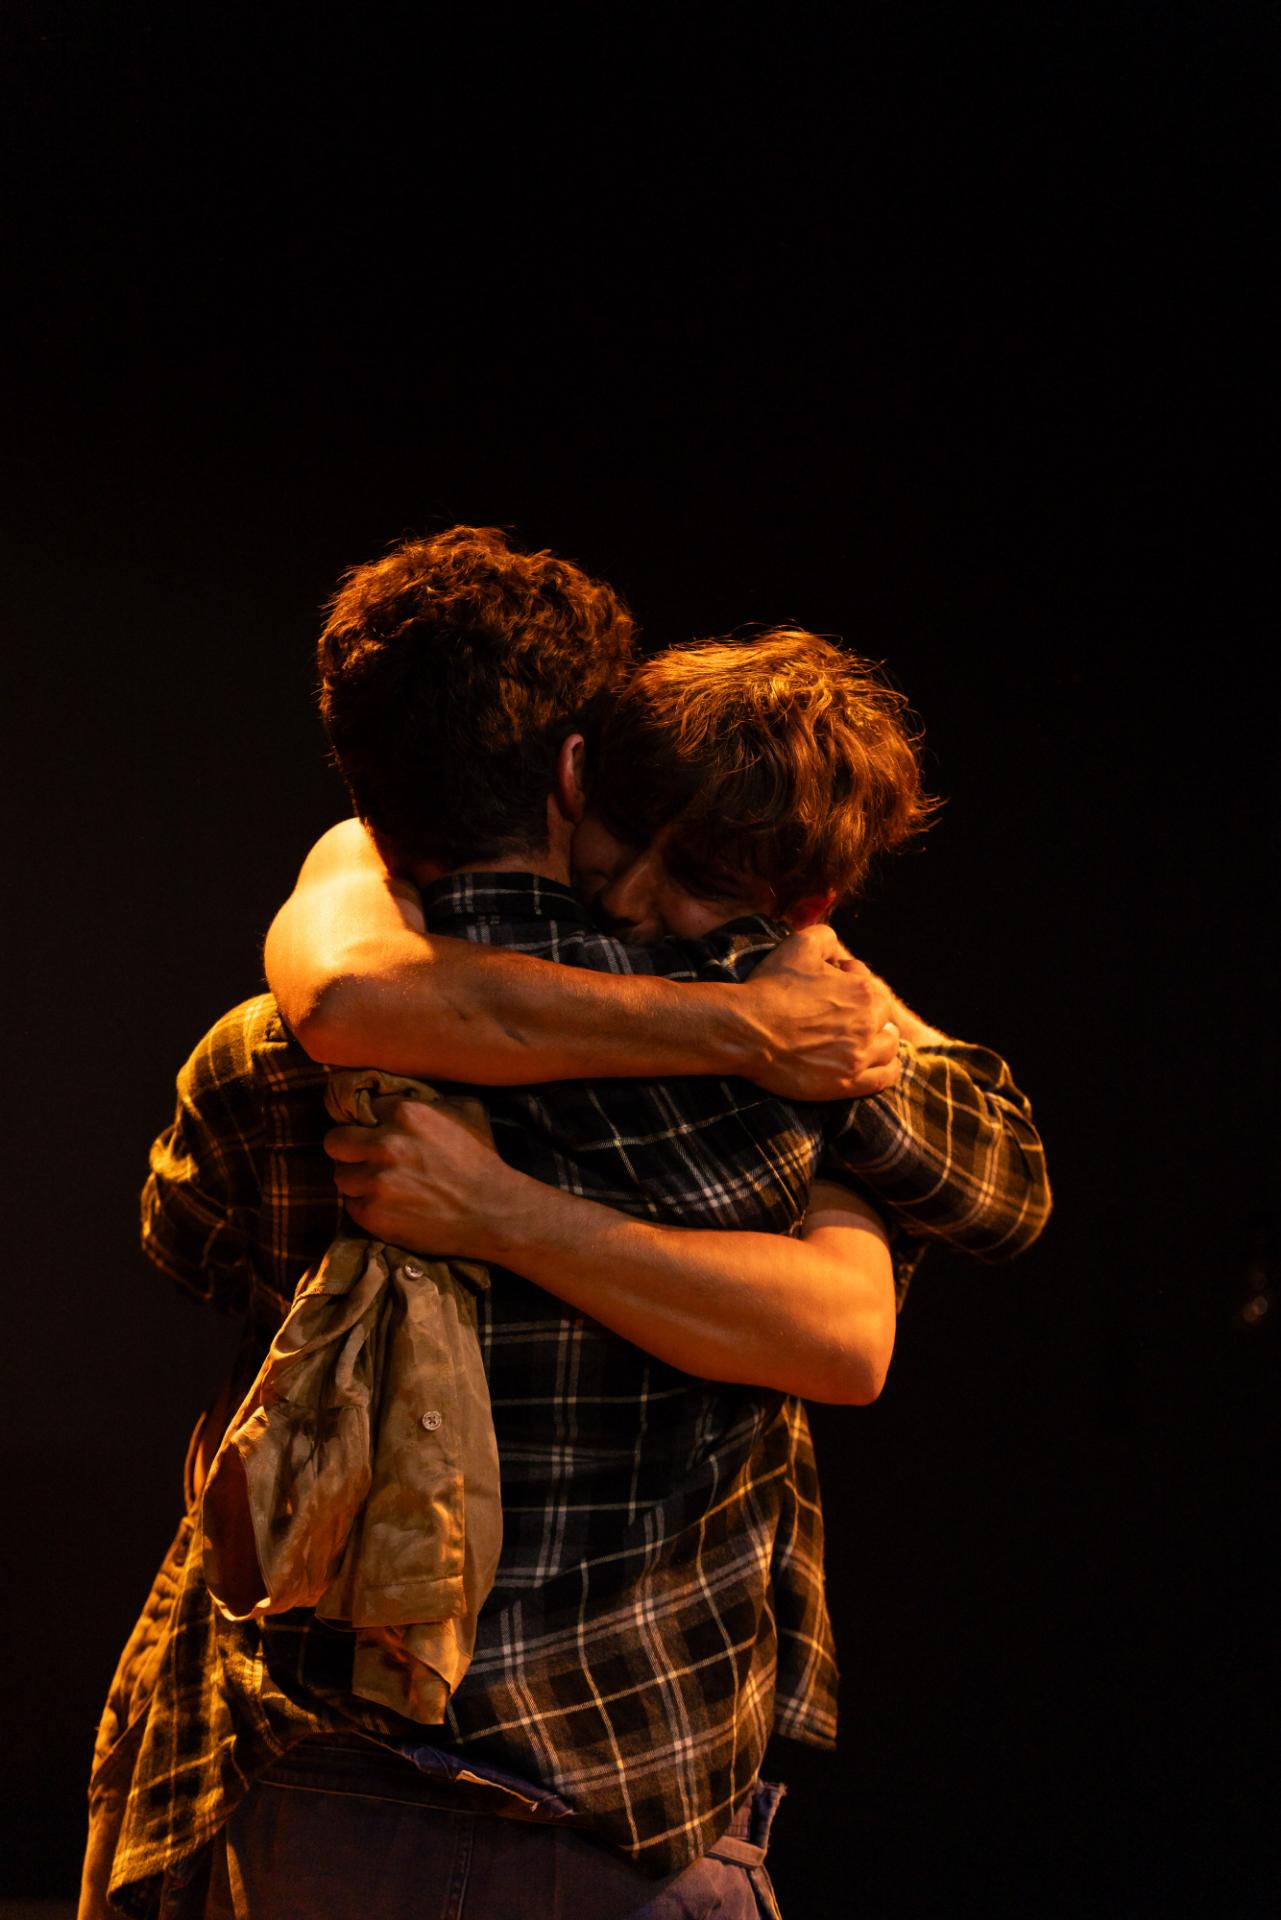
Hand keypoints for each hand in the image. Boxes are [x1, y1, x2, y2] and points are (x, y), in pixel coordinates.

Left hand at [323, 1093, 509, 1255]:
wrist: (494, 1211)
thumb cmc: (482, 1160)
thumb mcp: (466, 1111)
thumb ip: (430, 1098)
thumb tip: (401, 1091)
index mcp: (404, 1112)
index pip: (359, 1109)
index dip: (368, 1123)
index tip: (373, 1132)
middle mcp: (385, 1144)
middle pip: (334, 1141)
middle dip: (349, 1149)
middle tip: (365, 1159)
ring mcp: (376, 1181)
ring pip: (340, 1175)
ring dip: (357, 1180)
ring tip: (380, 1186)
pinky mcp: (373, 1214)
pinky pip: (351, 1206)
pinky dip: (366, 1207)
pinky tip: (390, 1207)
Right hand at [742, 925, 901, 1100]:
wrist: (747, 1031)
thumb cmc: (771, 987)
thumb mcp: (799, 945)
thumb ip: (827, 937)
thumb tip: (838, 950)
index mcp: (863, 991)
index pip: (871, 986)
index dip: (852, 984)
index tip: (831, 990)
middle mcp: (868, 1025)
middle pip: (884, 1018)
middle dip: (868, 1013)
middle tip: (843, 1016)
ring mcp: (859, 1057)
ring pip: (889, 1048)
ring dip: (881, 1041)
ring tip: (862, 1040)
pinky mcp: (847, 1084)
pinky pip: (884, 1078)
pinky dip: (885, 1069)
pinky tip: (873, 1063)